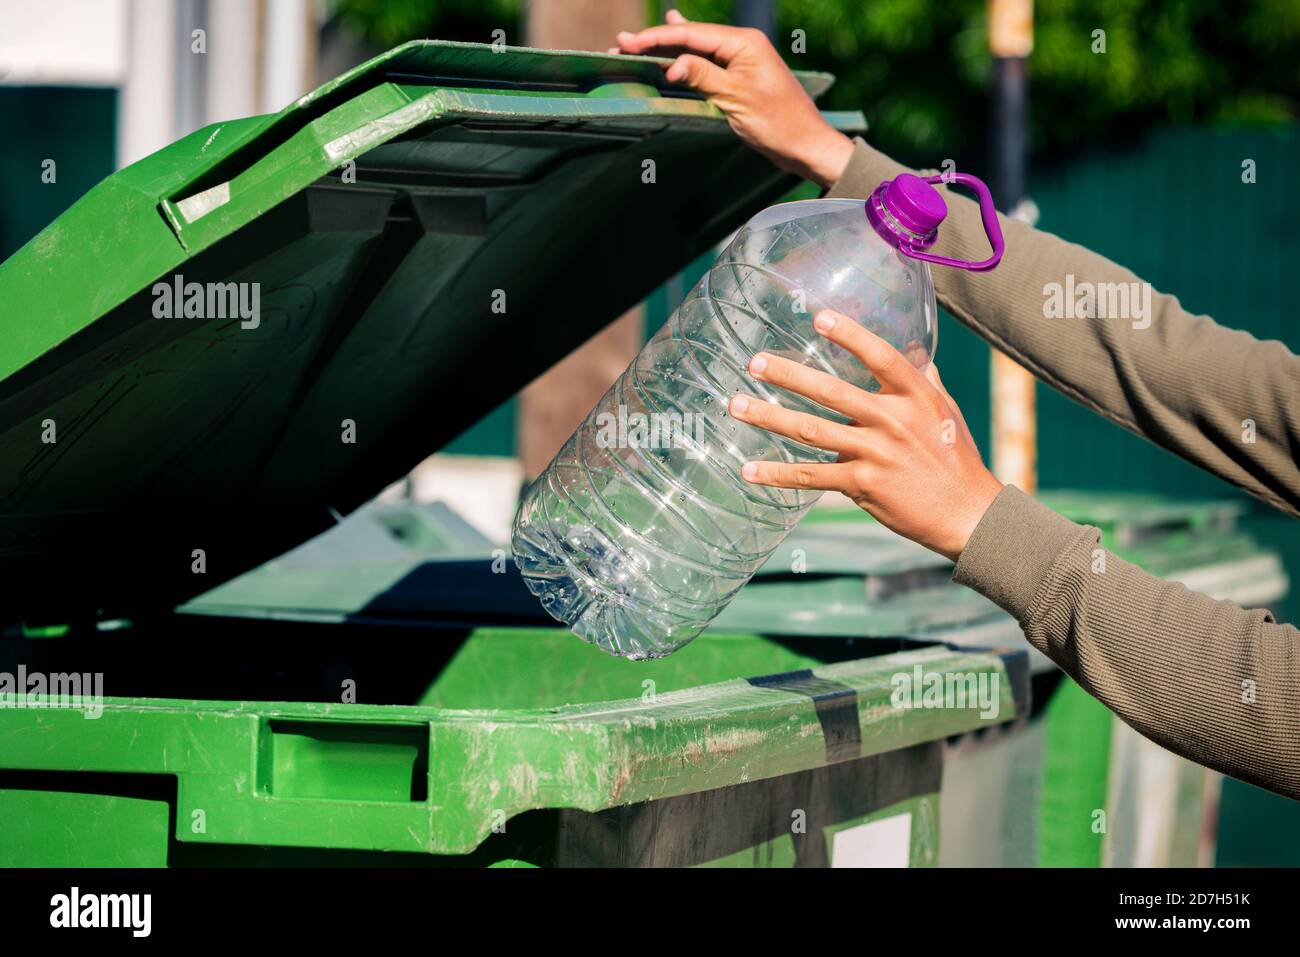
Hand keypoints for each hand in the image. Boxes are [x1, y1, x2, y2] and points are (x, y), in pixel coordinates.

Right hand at [613, 10, 853, 187]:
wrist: (806, 145)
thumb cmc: (778, 123)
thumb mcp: (736, 99)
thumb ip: (703, 76)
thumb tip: (671, 64)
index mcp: (744, 43)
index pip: (692, 35)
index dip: (657, 38)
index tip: (628, 42)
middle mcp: (743, 45)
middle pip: (692, 38)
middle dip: (656, 42)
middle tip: (620, 43)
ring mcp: (743, 60)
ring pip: (697, 49)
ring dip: (667, 49)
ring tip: (638, 43)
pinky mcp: (741, 78)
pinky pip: (708, 62)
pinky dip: (687, 57)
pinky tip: (675, 45)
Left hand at [730, 310, 1004, 561]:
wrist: (967, 514)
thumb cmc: (956, 458)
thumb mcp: (946, 412)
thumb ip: (926, 381)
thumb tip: (917, 352)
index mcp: (916, 396)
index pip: (880, 356)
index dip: (850, 334)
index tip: (818, 317)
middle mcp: (893, 420)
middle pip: (831, 391)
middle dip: (788, 375)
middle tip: (755, 362)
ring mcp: (875, 452)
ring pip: (811, 430)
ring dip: (768, 417)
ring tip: (736, 405)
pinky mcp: (862, 484)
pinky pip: (811, 476)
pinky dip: (777, 474)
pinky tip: (749, 470)